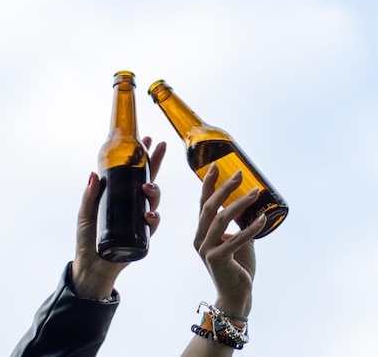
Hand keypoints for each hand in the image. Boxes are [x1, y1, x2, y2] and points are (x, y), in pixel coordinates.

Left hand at [71, 137, 165, 299]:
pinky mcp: (143, 236)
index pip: (135, 171)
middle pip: (151, 178)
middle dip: (157, 162)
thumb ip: (89, 195)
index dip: (143, 155)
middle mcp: (134, 204)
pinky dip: (154, 219)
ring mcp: (140, 219)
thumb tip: (93, 174)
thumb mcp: (85, 212)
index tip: (147, 139)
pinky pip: (154, 224)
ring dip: (155, 190)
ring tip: (148, 186)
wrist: (91, 267)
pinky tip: (148, 216)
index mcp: (121, 195)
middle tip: (161, 147)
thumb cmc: (88, 238)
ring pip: (154, 199)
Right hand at [194, 163, 266, 317]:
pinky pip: (236, 238)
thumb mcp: (237, 240)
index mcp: (202, 232)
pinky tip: (262, 218)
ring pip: (221, 219)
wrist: (237, 296)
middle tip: (239, 174)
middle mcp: (200, 239)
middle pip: (210, 207)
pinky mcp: (217, 259)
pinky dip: (250, 228)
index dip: (209, 184)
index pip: (204, 203)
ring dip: (239, 203)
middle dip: (224, 188)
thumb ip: (238, 224)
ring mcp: (207, 249)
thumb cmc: (238, 267)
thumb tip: (250, 204)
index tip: (216, 166)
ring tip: (255, 192)